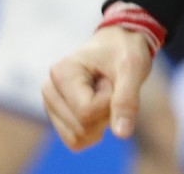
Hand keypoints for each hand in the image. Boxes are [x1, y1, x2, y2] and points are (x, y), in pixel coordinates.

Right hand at [42, 25, 154, 149]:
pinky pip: (77, 141)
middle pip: (82, 128)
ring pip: (78, 138)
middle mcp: (49, 90)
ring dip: (101, 121)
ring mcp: (51, 105)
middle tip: (110, 84)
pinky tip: (98, 104)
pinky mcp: (58, 116)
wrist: (119, 43)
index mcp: (61, 73)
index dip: (110, 101)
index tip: (113, 78)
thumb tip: (122, 134)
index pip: (87, 112)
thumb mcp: (133, 69)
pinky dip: (94, 128)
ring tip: (104, 92)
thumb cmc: (125, 51)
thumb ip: (127, 100)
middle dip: (106, 112)